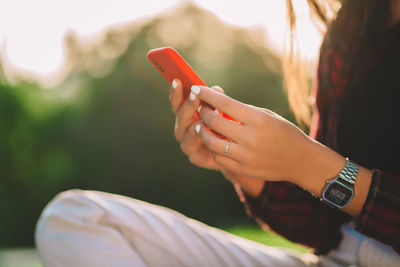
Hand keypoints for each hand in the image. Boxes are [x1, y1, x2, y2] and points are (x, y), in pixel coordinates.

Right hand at [169, 79, 223, 169]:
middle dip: (188, 105)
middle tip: (195, 95)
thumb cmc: (226, 127)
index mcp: (186, 115)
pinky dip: (204, 140)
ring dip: (198, 123)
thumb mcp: (223, 110)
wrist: (235, 154)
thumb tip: (216, 89)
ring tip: (206, 116)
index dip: (176, 92)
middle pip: (181, 116)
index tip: (177, 80)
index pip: (177, 102)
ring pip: (188, 132)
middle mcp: (182, 129)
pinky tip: (214, 134)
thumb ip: (217, 100)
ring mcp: (187, 144)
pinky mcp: (195, 158)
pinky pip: (197, 148)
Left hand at [191, 85, 318, 182]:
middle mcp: (251, 138)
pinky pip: (219, 158)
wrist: (301, 160)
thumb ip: (242, 111)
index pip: (224, 103)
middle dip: (202, 112)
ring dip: (202, 132)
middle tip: (199, 108)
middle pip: (214, 122)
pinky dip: (212, 148)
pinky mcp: (243, 169)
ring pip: (212, 142)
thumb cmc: (285, 133)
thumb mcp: (267, 115)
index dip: (207, 95)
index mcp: (258, 119)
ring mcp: (246, 156)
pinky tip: (212, 142)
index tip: (196, 89)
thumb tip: (217, 104)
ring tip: (200, 126)